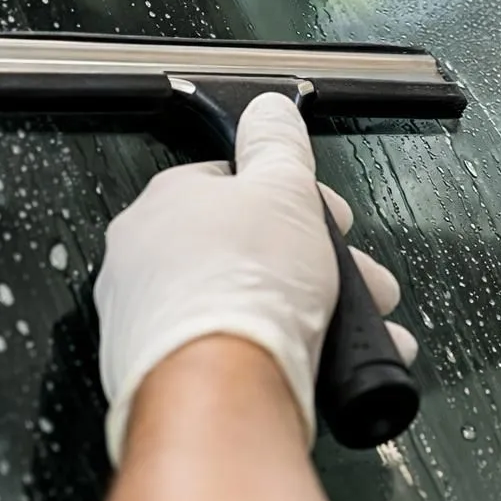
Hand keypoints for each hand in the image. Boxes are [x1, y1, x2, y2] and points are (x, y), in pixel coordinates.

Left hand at [95, 92, 415, 461]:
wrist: (222, 390)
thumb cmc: (243, 289)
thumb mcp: (285, 191)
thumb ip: (280, 145)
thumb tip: (270, 110)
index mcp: (166, 204)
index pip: (236, 185)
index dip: (296, 201)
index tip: (330, 222)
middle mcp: (146, 261)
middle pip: (248, 250)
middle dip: (314, 265)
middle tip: (355, 282)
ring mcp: (151, 323)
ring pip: (246, 305)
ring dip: (309, 315)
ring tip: (354, 333)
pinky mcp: (168, 376)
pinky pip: (234, 353)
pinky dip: (280, 356)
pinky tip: (320, 366)